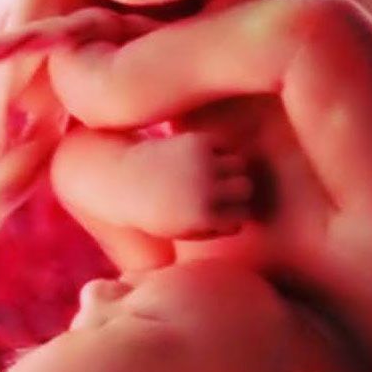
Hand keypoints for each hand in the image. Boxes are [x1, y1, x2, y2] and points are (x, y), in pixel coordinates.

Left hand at [121, 132, 252, 238]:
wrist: (123, 179)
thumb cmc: (155, 211)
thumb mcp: (184, 230)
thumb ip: (217, 228)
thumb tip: (248, 215)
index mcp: (203, 216)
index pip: (241, 216)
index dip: (231, 215)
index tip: (215, 213)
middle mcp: (206, 189)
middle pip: (247, 189)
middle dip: (237, 191)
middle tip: (220, 191)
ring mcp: (203, 163)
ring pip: (240, 165)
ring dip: (232, 169)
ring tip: (213, 174)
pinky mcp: (198, 141)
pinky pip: (225, 146)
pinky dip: (219, 152)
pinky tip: (202, 158)